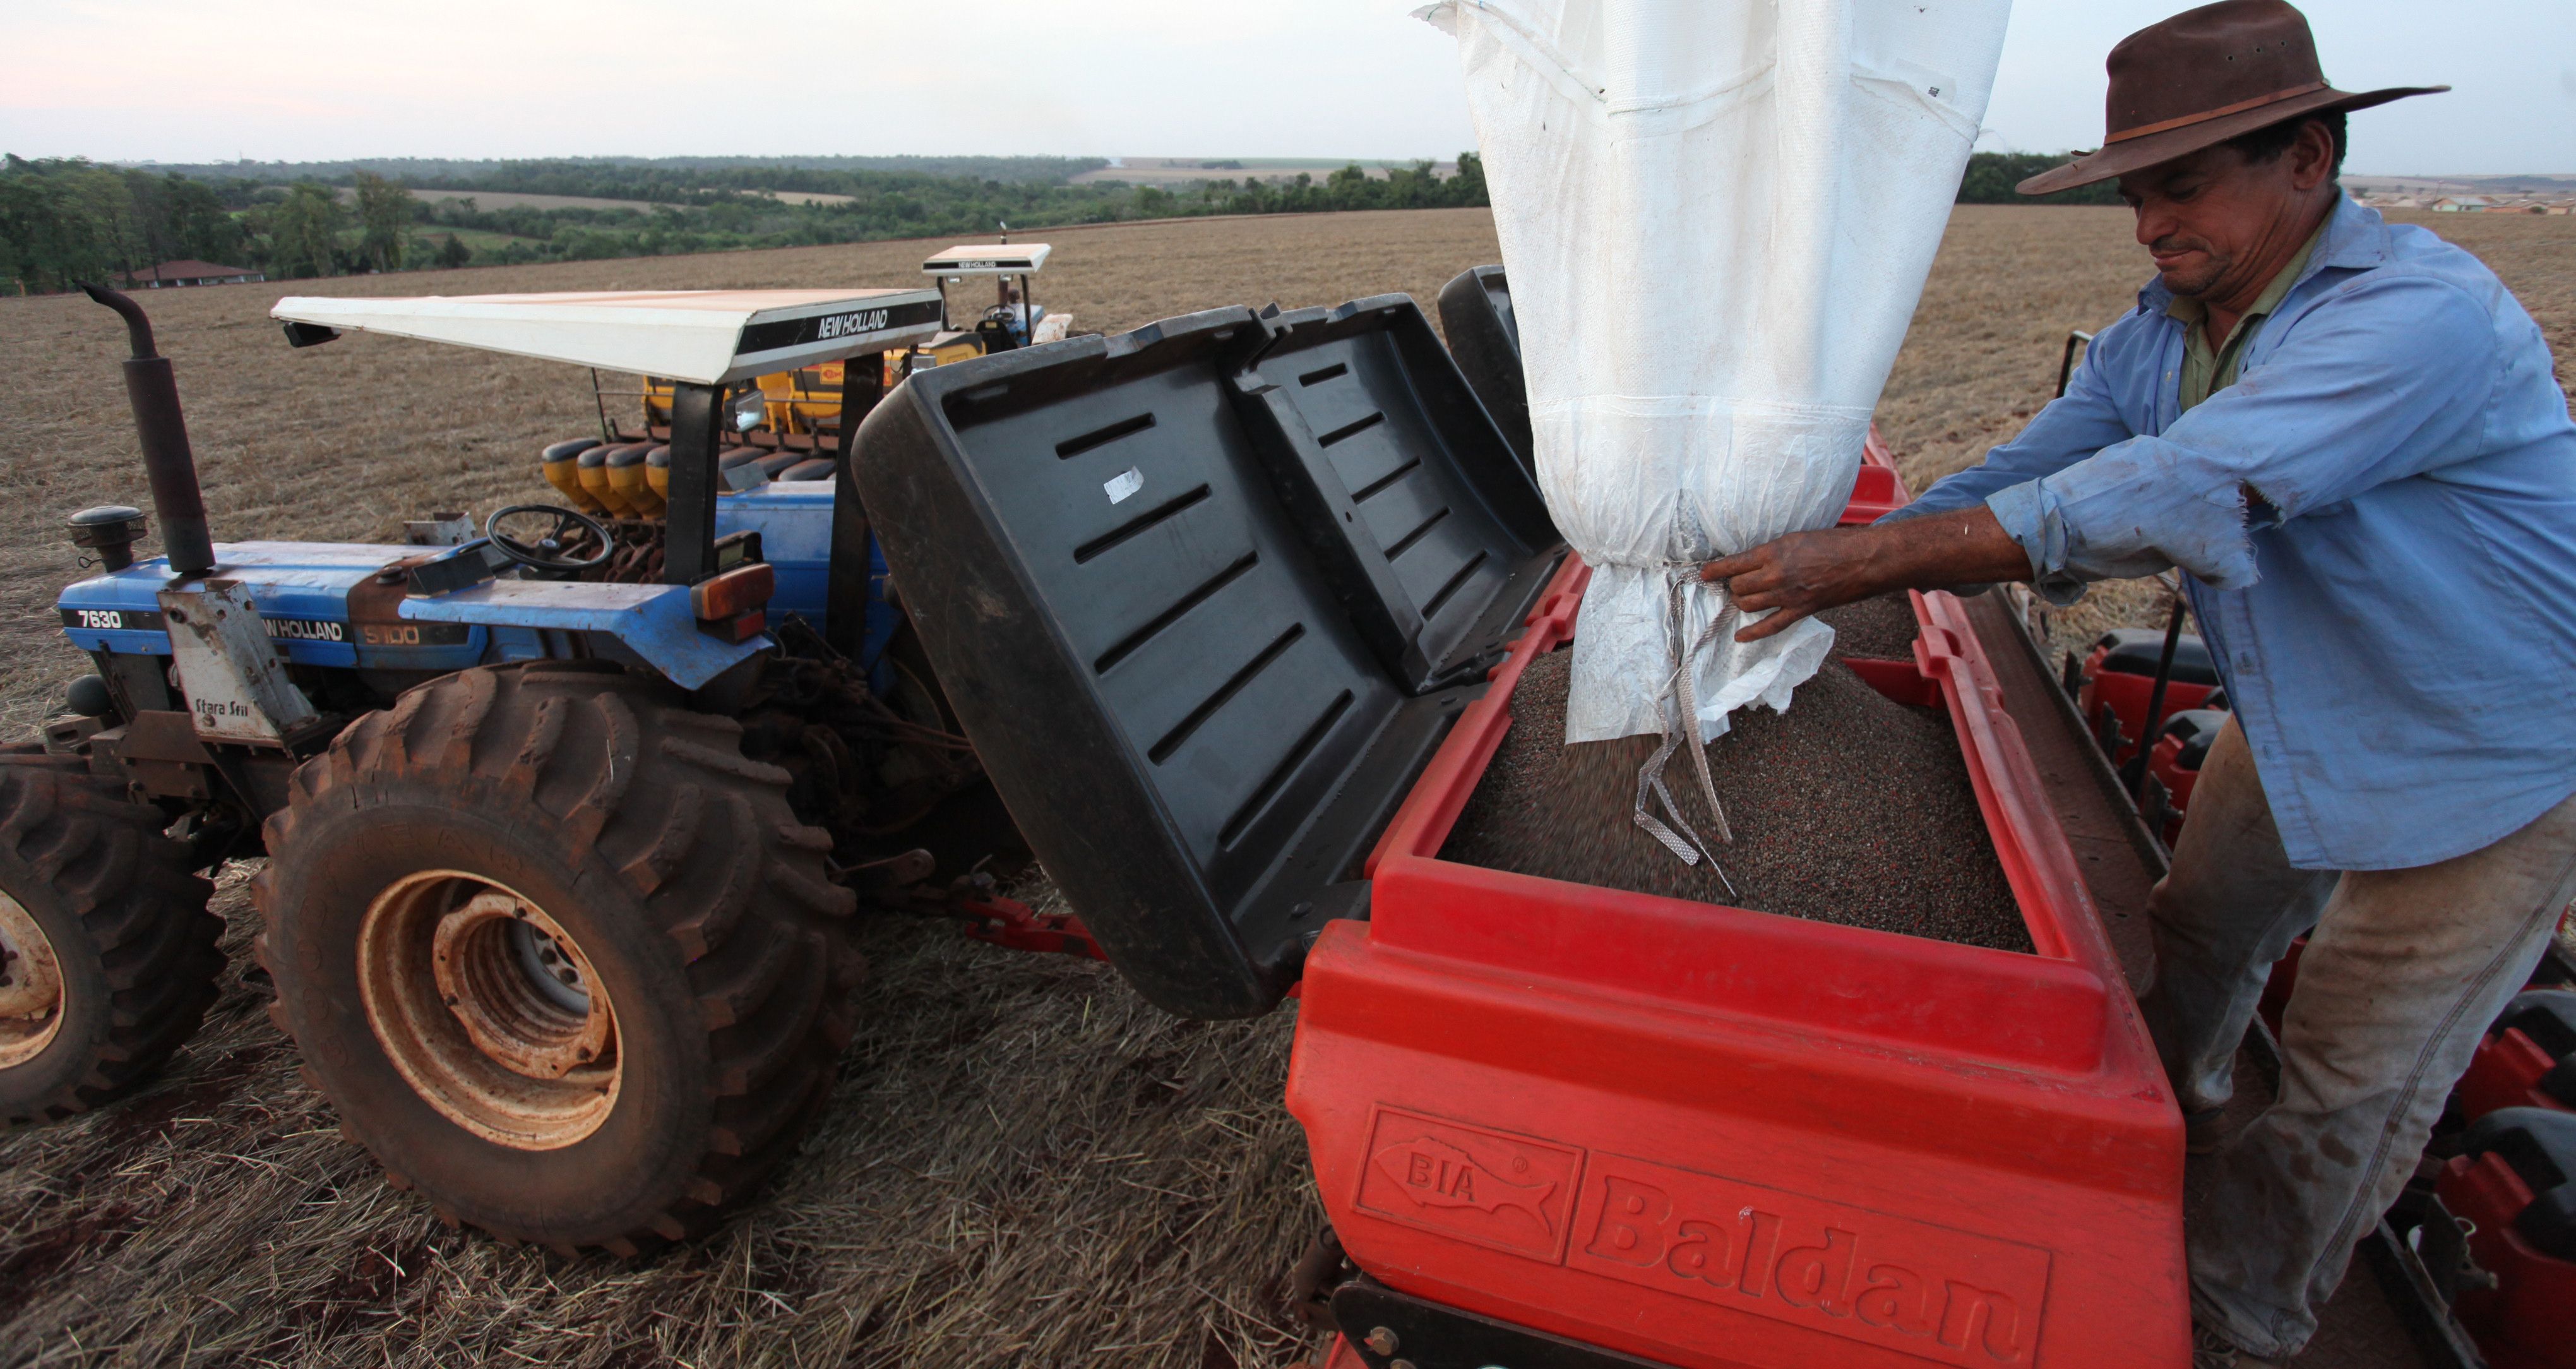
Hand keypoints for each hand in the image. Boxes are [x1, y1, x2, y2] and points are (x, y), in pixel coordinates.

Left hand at [1700, 507, 2029, 642]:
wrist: (1865, 559)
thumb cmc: (1835, 543)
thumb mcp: (1798, 537)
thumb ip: (1774, 550)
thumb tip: (1754, 558)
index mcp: (1775, 551)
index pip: (1734, 564)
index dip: (1715, 571)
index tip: (1704, 574)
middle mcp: (1776, 574)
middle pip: (1738, 587)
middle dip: (1732, 587)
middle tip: (1734, 584)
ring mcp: (1788, 595)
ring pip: (1749, 605)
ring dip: (1741, 602)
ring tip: (1742, 598)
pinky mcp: (1801, 610)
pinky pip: (1771, 626)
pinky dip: (1753, 633)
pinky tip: (1740, 636)